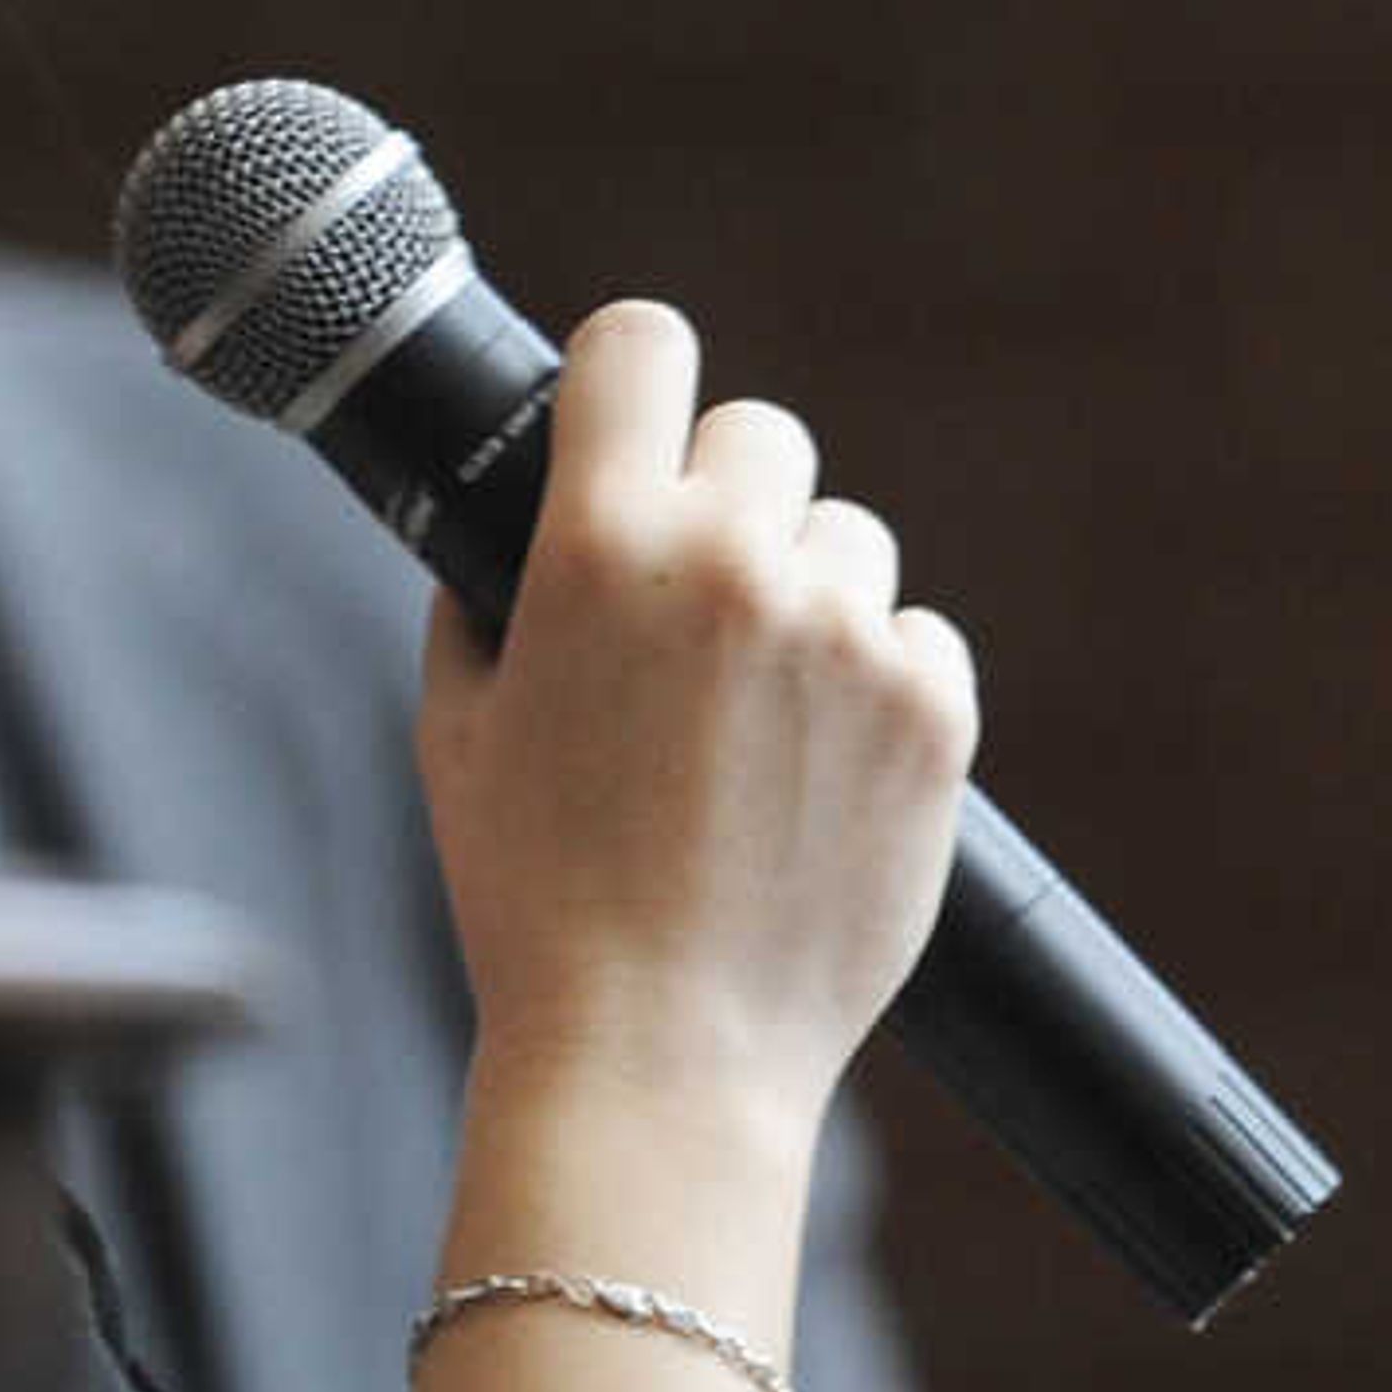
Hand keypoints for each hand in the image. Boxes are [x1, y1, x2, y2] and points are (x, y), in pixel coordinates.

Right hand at [414, 301, 975, 1143]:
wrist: (663, 1049)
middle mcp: (736, 565)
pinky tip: (814, 772)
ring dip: (807, 597)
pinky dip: (876, 684)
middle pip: (760, 433)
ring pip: (846, 539)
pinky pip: (917, 636)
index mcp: (602, 547)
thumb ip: (483, 599)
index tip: (633, 417)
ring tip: (751, 723)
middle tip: (693, 609)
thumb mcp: (457, 729)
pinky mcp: (934, 708)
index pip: (642, 342)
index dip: (632, 374)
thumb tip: (513, 528)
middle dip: (725, 502)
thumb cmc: (536, 899)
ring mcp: (848, 635)